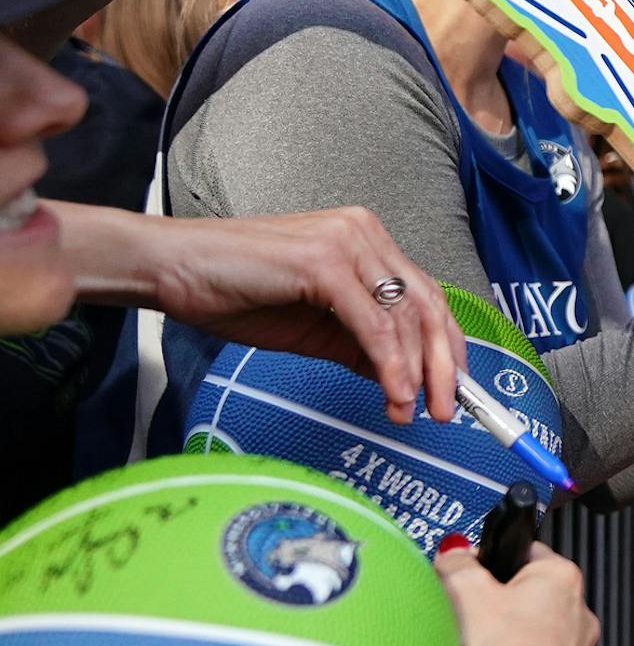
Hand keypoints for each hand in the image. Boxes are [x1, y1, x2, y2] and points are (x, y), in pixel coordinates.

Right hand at [72, 204, 464, 424]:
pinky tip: (393, 392)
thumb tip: (396, 376)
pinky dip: (389, 363)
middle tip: (446, 409)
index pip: (425, 297)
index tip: (452, 389)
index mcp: (365, 242)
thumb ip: (356, 344)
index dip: (445, 346)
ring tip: (411, 410)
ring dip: (416, 372)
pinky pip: (372, 323)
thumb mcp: (311, 327)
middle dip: (442, 364)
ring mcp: (347, 244)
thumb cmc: (232, 289)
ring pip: (405, 316)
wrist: (169, 268)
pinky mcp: (324, 262)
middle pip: (427, 305)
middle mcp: (364, 235)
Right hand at [435, 540, 599, 645]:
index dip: (500, 563)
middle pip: (539, 603)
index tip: (479, 573)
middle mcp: (582, 619)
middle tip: (474, 622)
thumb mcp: (463, 590)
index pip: (533, 555)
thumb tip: (454, 554)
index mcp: (561, 581)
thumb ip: (458, 563)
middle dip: (508, 610)